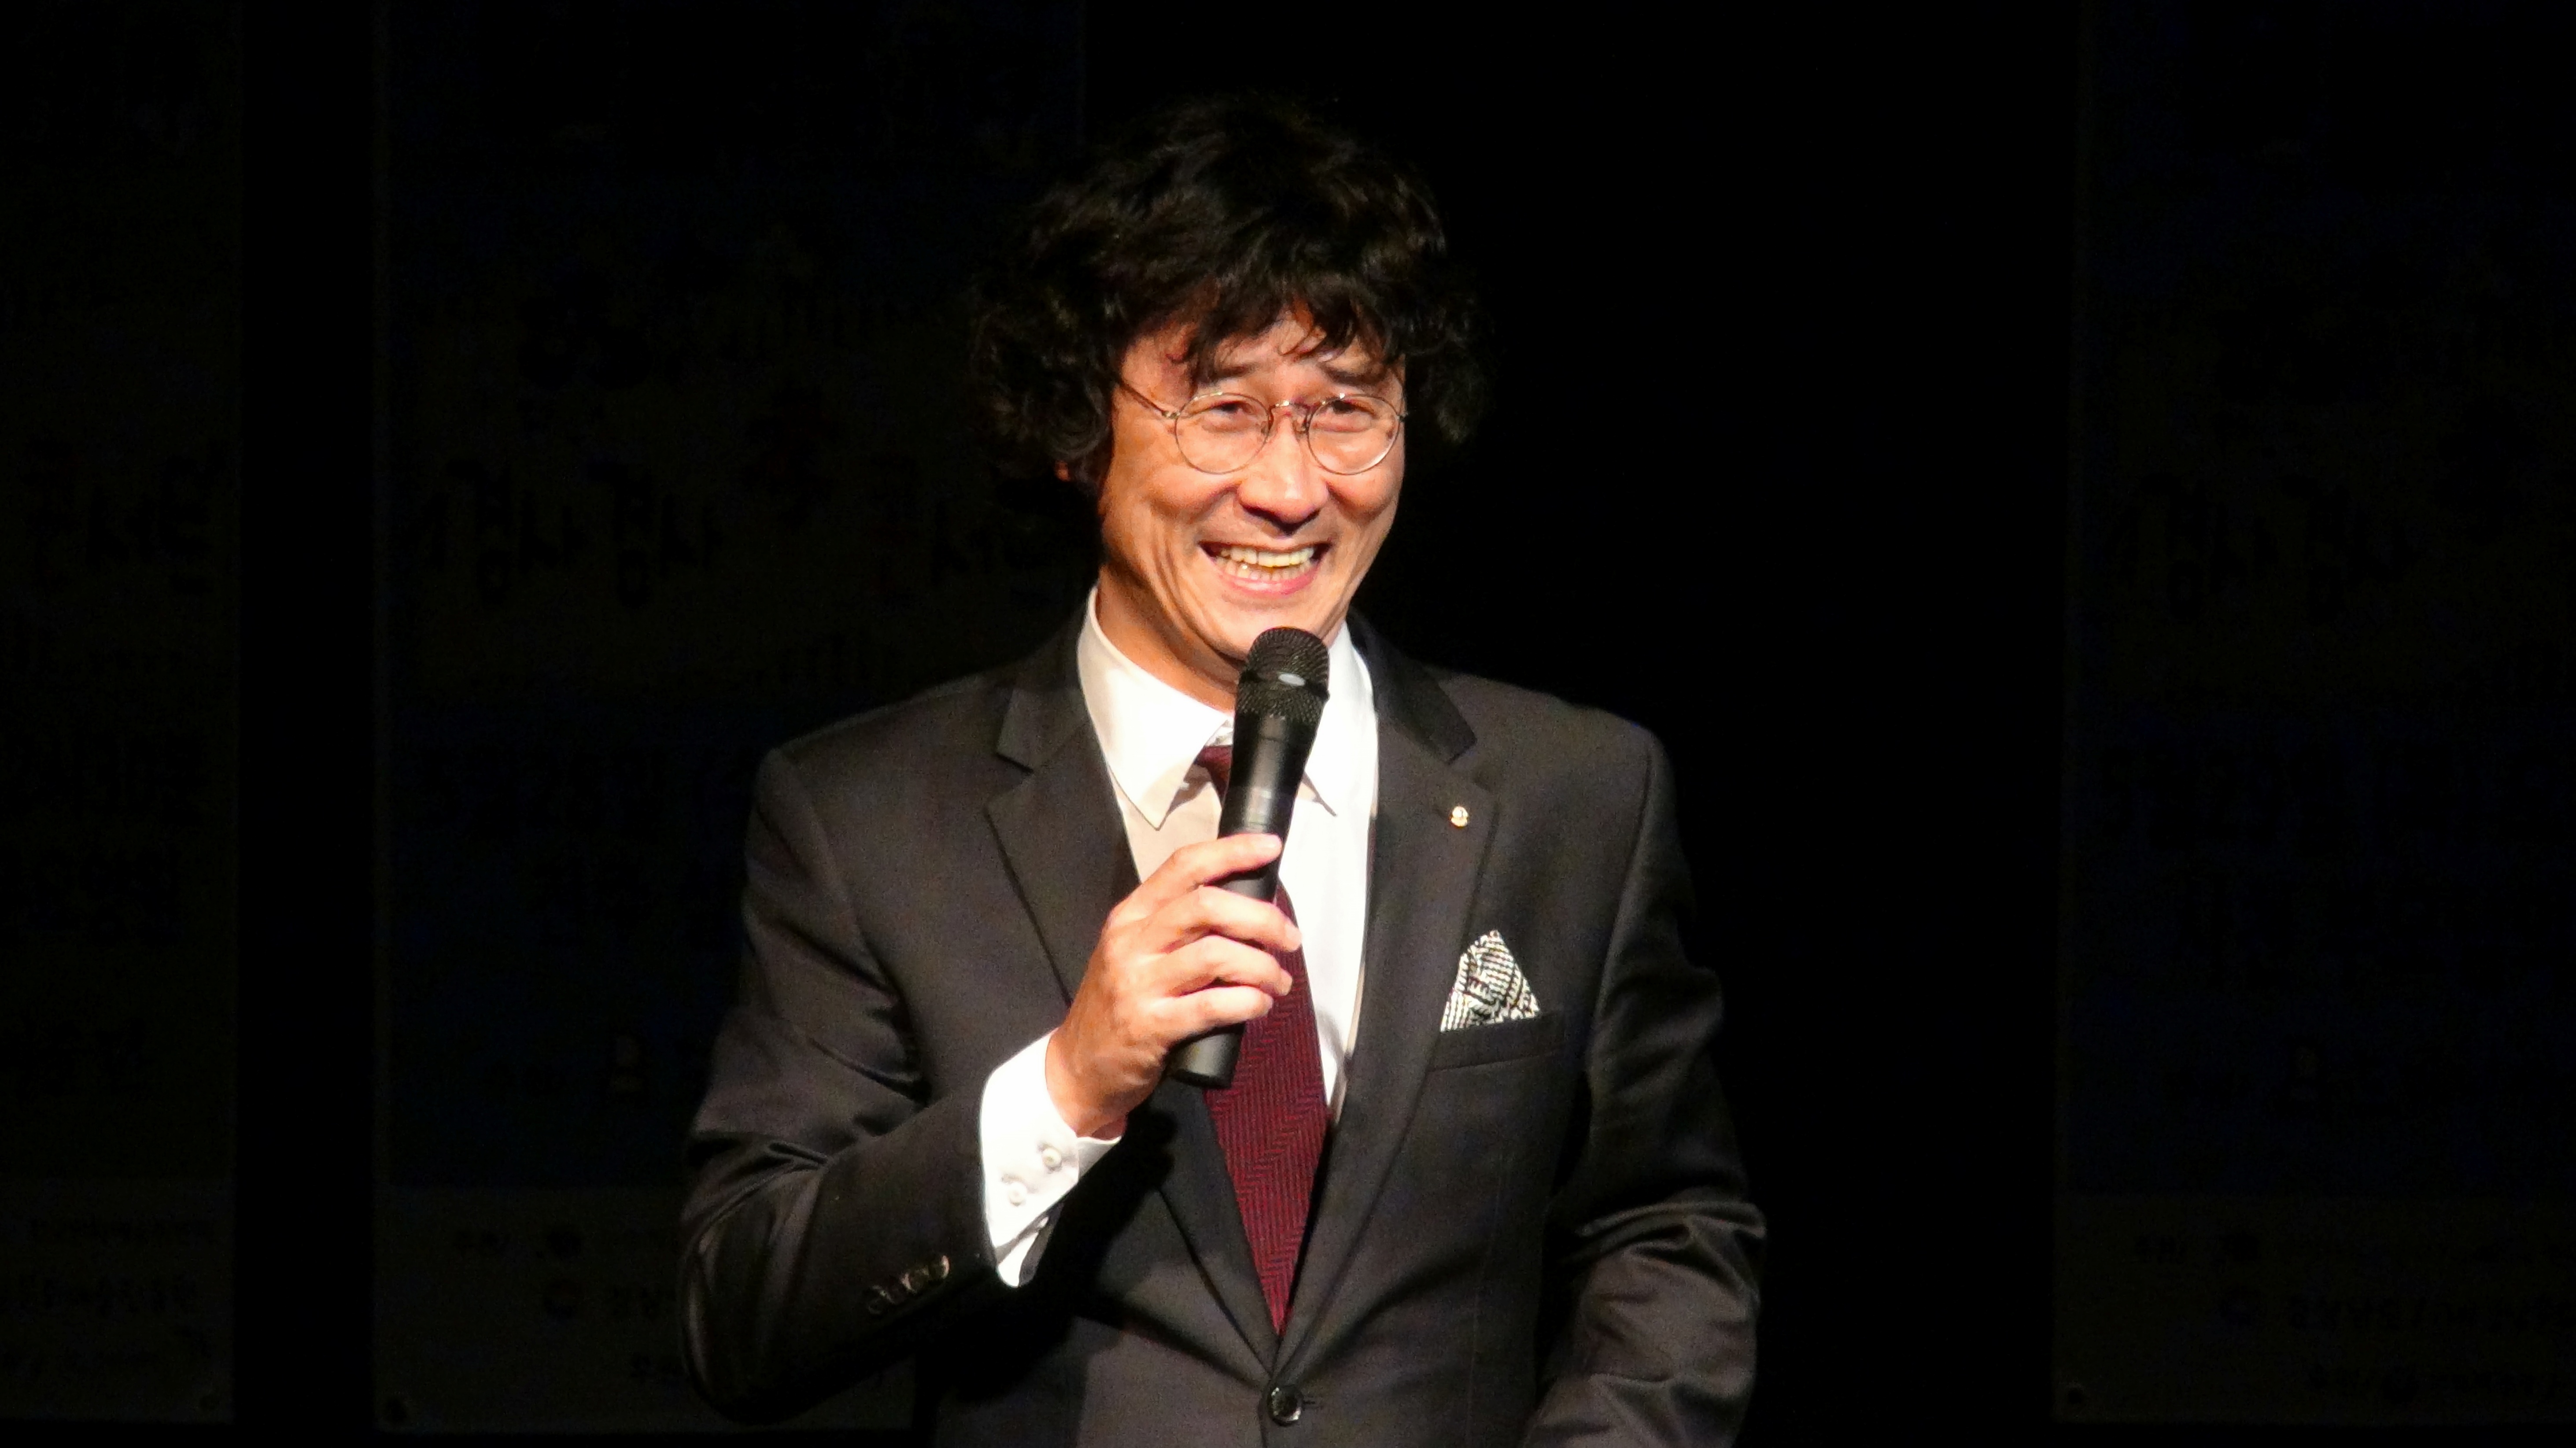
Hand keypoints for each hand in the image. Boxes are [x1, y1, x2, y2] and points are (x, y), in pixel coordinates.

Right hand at [1045, 833, 1299, 1137]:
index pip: (1184, 866)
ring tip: (1278, 981)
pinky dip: (1249, 1002)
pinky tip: (1261, 1005)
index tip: (1270, 848)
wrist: (1078, 1066)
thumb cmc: (1119, 1005)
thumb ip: (1178, 927)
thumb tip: (1247, 908)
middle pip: (1207, 906)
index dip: (1232, 851)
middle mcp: (1131, 943)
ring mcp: (1138, 984)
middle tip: (1289, 938)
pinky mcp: (1150, 1027)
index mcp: (1131, 915)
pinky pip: (1212, 1006)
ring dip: (1262, 966)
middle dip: (1261, 918)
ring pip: (1215, 955)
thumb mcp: (1135, 951)